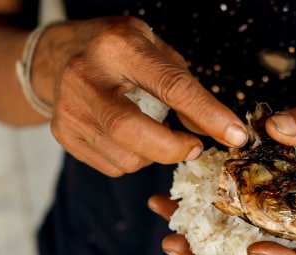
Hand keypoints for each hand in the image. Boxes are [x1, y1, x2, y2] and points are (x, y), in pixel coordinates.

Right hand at [33, 17, 247, 175]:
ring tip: (156, 133)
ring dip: (155, 156)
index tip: (236, 135)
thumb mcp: (155, 50)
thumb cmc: (118, 50)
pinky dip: (134, 160)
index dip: (208, 114)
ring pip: (125, 158)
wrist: (59, 56)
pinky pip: (112, 166)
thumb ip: (186, 87)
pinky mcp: (63, 135)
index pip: (170, 86)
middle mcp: (86, 78)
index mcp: (118, 47)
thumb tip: (217, 130)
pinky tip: (132, 139)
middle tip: (195, 147)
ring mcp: (69, 109)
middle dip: (173, 148)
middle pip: (130, 130)